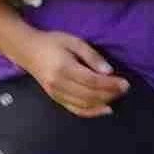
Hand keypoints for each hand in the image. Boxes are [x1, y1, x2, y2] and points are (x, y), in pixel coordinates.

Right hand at [11, 30, 127, 119]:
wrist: (28, 51)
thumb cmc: (53, 42)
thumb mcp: (74, 42)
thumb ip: (92, 56)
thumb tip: (109, 71)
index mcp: (64, 68)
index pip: (92, 81)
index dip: (110, 84)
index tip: (125, 83)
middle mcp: (59, 84)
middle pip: (90, 95)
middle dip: (110, 94)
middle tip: (125, 89)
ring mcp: (56, 94)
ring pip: (84, 104)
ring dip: (103, 103)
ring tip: (118, 96)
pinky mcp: (55, 99)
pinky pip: (75, 110)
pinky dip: (92, 112)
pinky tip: (105, 109)